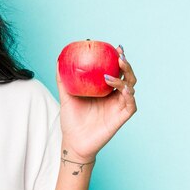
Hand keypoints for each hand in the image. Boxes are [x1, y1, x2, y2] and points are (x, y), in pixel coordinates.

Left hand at [56, 45, 136, 161]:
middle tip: (119, 55)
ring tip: (115, 71)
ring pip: (131, 88)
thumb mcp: (66, 96)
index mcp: (104, 90)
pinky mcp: (122, 117)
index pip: (115, 71)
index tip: (115, 47)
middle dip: (126, 65)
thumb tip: (58, 60)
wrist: (74, 141)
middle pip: (127, 76)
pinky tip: (124, 88)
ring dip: (125, 78)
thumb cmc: (71, 119)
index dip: (118, 59)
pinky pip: (130, 104)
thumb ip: (63, 79)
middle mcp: (114, 96)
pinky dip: (129, 95)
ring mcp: (119, 106)